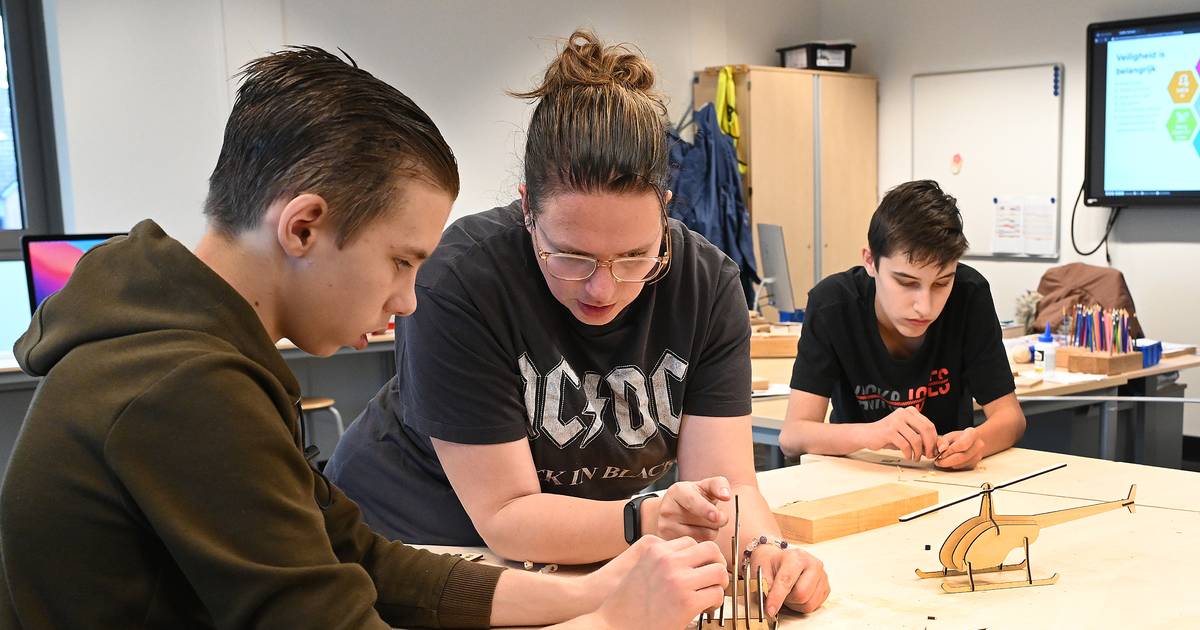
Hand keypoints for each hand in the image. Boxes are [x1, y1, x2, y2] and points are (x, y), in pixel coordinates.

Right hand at [590, 536, 727, 629]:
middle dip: (716, 563)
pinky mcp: (686, 602)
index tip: (701, 569)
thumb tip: (690, 562)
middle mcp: (667, 560)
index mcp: (655, 548)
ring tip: (710, 595)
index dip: (699, 557)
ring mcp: (678, 579)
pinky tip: (704, 609)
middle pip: (710, 549)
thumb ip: (662, 560)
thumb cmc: (625, 603)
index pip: (691, 542)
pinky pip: (716, 594)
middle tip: (714, 579)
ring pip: (719, 571)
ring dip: (719, 584)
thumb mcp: (640, 568)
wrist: (611, 625)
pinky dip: (715, 603)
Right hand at [650, 477, 730, 542]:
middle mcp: (668, 510)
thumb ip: (719, 485)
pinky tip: (696, 533)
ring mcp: (666, 528)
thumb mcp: (705, 486)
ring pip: (704, 536)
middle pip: (704, 521)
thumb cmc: (695, 497)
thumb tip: (726, 495)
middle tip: (715, 515)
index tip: (716, 516)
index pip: (692, 500)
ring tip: (703, 524)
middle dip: (718, 520)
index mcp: (677, 491)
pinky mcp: (670, 543)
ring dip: (711, 531)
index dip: (705, 509)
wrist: (673, 510)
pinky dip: (703, 542)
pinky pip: (698, 548)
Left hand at [751, 544, 828, 615]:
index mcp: (796, 557)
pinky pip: (814, 606)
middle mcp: (813, 564)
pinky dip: (802, 605)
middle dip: (787, 599)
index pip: (786, 581)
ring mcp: (822, 576)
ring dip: (794, 604)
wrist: (780, 558)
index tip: (770, 610)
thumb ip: (763, 585)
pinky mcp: (826, 587)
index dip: (777, 597)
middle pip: (801, 594)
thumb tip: (766, 602)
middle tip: (779, 593)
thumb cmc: (772, 563)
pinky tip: (797, 594)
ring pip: (808, 603)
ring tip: (788, 593)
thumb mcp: (761, 569)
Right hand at [859, 407, 937, 460]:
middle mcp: (903, 413)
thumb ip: (921, 436)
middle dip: (930, 446)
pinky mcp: (888, 431)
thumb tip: (939, 447)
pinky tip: (907, 456)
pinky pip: (905, 445)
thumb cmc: (889, 435)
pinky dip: (908, 453)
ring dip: (918, 452)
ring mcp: (895, 421)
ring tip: (916, 458)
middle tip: (929, 455)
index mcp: (910, 411)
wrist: (867, 434)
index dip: (934, 440)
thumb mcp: (907, 432)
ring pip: (916, 439)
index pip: (929, 425)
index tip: (933, 451)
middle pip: (925, 430)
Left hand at [934, 427, 985, 469]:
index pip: (961, 445)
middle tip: (937, 462)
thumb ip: (943, 441)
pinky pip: (961, 468)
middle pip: (962, 457)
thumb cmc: (959, 438)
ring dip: (949, 464)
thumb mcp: (950, 436)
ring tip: (941, 461)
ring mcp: (977, 456)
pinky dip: (953, 466)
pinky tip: (949, 462)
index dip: (949, 451)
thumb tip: (940, 450)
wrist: (974, 442)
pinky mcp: (974, 464)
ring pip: (961, 464)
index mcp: (972, 434)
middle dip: (947, 461)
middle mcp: (978, 446)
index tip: (940, 454)